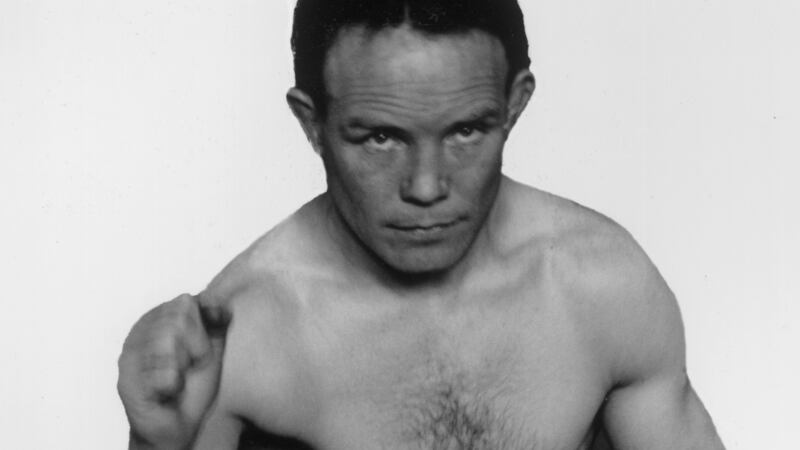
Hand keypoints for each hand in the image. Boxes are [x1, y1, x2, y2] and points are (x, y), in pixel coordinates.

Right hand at [117, 293, 230, 449]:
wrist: (178, 425)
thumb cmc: (193, 384)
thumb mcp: (213, 347)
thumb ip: (216, 320)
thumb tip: (220, 302)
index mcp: (158, 317)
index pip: (188, 302)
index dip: (204, 328)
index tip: (200, 349)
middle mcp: (138, 331)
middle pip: (179, 318)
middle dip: (195, 347)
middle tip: (188, 366)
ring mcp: (129, 356)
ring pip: (169, 342)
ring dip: (183, 366)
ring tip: (177, 378)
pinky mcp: (127, 382)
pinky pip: (163, 373)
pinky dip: (174, 385)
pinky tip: (167, 392)